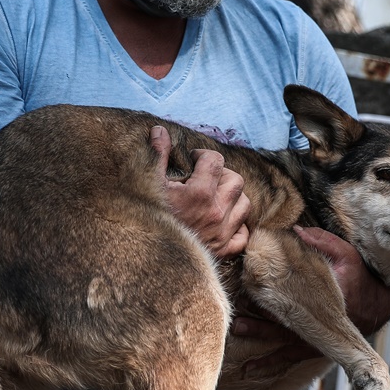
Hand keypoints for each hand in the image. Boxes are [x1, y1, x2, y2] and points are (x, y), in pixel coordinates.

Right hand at [152, 126, 249, 256]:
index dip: (203, 156)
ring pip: (244, 204)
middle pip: (235, 180)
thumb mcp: (146, 184)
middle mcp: (216, 212)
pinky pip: (243, 235)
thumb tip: (160, 131)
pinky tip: (223, 222)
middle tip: (205, 178)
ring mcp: (222, 233)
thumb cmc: (146, 218)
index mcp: (199, 193)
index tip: (193, 160)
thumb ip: (156, 155)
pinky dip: (237, 227)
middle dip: (222, 174)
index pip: (215, 161)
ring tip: (214, 197)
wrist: (145, 259)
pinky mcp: (223, 251)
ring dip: (232, 197)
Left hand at [231, 228, 389, 379]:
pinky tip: (249, 370)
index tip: (251, 288)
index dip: (274, 294)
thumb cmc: (359, 277)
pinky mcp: (313, 347)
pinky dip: (270, 365)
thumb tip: (297, 230)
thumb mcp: (347, 255)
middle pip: (286, 325)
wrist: (375, 306)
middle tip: (238, 323)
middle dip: (260, 325)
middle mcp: (320, 324)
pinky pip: (289, 359)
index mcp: (328, 300)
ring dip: (260, 342)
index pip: (297, 298)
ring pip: (284, 345)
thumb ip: (323, 241)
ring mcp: (316, 338)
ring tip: (237, 336)